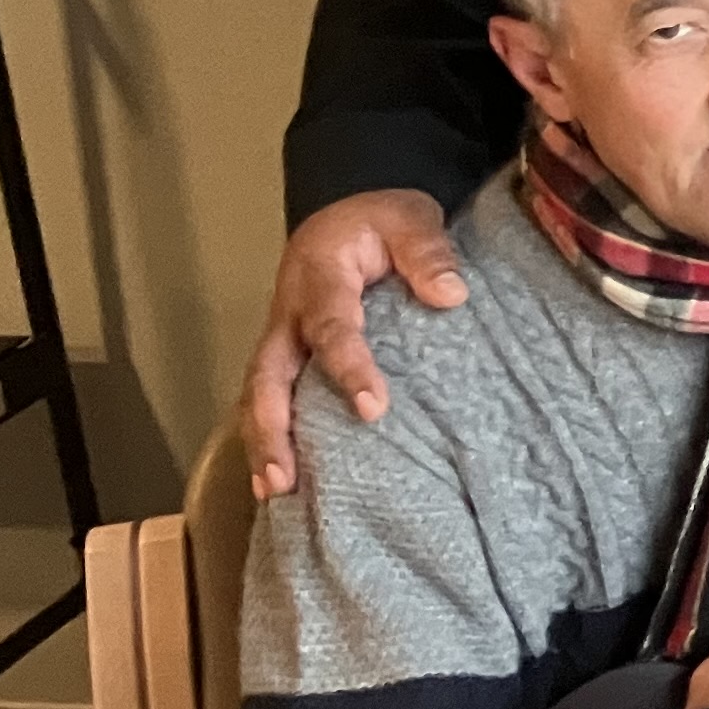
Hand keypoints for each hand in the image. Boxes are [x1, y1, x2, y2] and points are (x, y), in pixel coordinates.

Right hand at [241, 191, 465, 498]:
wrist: (346, 218)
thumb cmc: (381, 222)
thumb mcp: (409, 217)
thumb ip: (428, 250)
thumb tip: (451, 294)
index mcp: (320, 276)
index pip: (332, 327)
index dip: (348, 367)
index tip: (374, 407)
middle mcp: (289, 313)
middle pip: (267, 374)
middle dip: (272, 426)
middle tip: (285, 477)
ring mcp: (281, 338)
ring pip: (257, 394)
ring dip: (262, 442)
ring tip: (275, 492)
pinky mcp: (286, 357)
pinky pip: (267, 399)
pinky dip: (267, 438)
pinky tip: (279, 483)